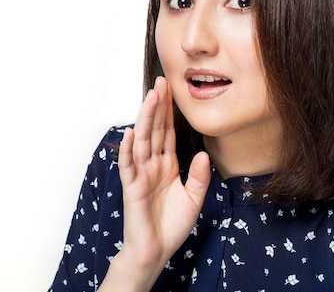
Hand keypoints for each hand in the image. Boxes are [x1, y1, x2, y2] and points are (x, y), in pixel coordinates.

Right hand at [99, 76, 210, 290]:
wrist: (156, 250)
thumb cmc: (171, 226)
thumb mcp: (194, 199)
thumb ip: (200, 177)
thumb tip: (204, 154)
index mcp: (167, 165)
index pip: (167, 132)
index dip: (169, 112)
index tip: (170, 90)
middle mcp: (152, 165)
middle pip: (155, 130)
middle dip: (157, 106)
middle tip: (161, 81)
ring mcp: (141, 175)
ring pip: (142, 141)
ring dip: (145, 119)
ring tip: (150, 98)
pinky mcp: (132, 188)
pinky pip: (129, 166)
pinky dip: (129, 150)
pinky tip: (131, 133)